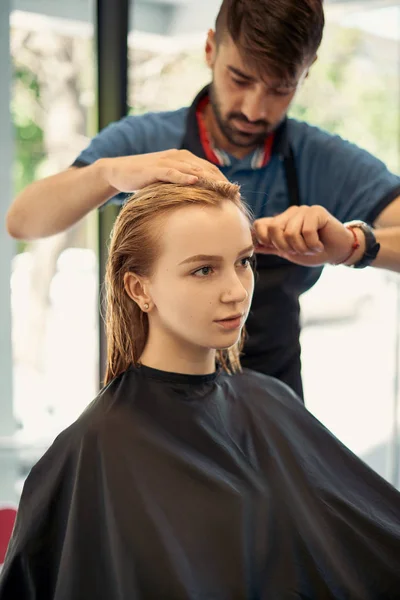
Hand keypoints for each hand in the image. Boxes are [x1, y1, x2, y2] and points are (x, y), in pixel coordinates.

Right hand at [100, 150, 226, 192]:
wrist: (119, 171)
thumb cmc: (145, 179)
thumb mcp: (169, 182)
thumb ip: (184, 186)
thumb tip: (201, 202)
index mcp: (185, 159)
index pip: (210, 169)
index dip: (224, 180)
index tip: (236, 194)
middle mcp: (179, 156)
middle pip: (206, 168)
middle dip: (222, 181)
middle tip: (235, 194)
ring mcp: (166, 161)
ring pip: (192, 169)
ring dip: (209, 179)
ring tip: (223, 189)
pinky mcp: (154, 168)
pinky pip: (172, 172)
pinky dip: (183, 176)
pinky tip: (195, 182)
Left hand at [253, 206, 360, 266]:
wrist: (337, 251)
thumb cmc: (313, 251)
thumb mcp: (288, 252)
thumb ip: (270, 247)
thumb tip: (251, 245)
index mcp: (280, 221)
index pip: (259, 225)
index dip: (264, 240)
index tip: (279, 250)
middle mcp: (289, 213)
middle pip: (274, 230)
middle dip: (286, 247)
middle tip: (299, 251)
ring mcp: (303, 210)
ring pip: (291, 233)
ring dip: (302, 248)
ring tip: (311, 248)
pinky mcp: (316, 211)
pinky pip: (307, 231)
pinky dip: (313, 245)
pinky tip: (320, 245)